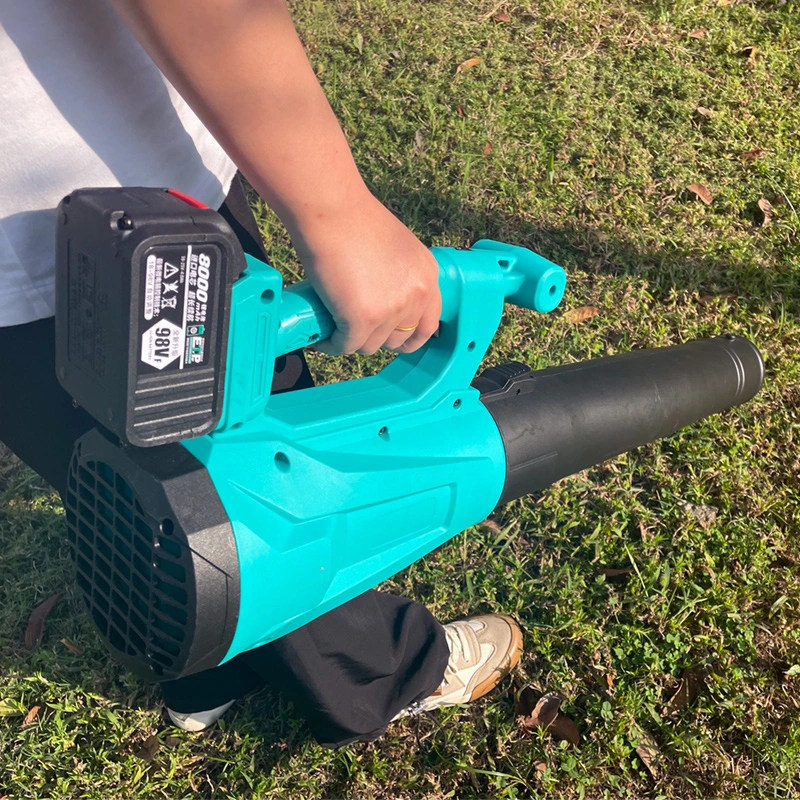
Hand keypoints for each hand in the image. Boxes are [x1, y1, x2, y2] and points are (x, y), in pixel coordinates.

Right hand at [292, 192, 440, 354]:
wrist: (331, 209)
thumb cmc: (353, 219)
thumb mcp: (395, 249)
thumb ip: (399, 276)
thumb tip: (382, 301)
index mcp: (427, 276)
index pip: (428, 325)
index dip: (409, 337)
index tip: (394, 340)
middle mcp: (416, 296)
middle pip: (398, 340)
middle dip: (377, 338)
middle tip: (355, 328)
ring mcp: (391, 310)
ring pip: (370, 346)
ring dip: (351, 341)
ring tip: (334, 329)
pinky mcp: (362, 319)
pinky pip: (346, 346)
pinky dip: (331, 345)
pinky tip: (321, 338)